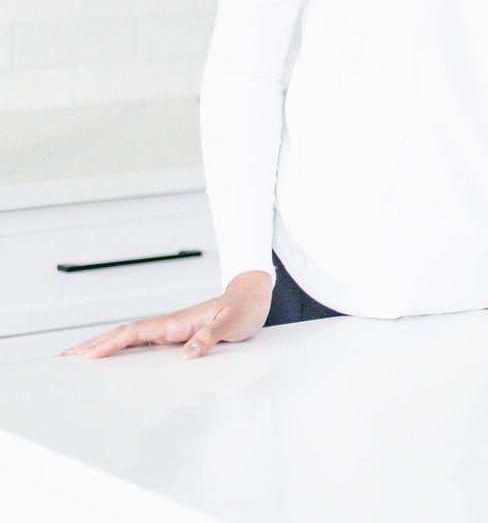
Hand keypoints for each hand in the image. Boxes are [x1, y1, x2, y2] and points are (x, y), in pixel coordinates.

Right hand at [61, 270, 272, 359]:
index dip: (110, 344)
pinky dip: (120, 349)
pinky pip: (141, 344)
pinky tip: (110, 359)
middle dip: (93, 346)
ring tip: (74, 359)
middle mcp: (168, 325)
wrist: (253, 298)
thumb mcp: (232, 325)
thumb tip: (186, 354)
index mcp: (176, 322)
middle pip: (122, 335)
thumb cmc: (244, 310)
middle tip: (63, 359)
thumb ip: (210, 338)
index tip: (87, 356)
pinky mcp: (174, 336)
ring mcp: (168, 330)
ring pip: (128, 339)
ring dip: (101, 347)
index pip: (135, 332)